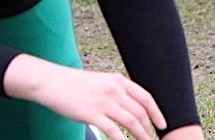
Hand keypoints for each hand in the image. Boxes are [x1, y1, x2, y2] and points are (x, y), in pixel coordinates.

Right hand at [2, 55, 166, 139]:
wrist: (52, 82)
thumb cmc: (75, 84)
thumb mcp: (101, 81)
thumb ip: (116, 91)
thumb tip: (130, 105)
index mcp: (119, 80)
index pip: (145, 97)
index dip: (156, 112)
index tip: (162, 124)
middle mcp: (115, 90)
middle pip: (140, 112)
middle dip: (149, 128)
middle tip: (153, 138)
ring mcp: (104, 102)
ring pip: (131, 121)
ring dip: (140, 135)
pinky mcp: (92, 114)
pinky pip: (113, 130)